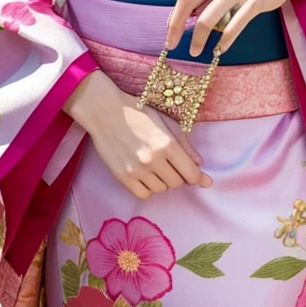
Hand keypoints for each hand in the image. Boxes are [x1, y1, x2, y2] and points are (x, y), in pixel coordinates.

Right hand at [64, 71, 211, 198]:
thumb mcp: (166, 122)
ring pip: (161, 189)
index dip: (196, 177)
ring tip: (153, 165)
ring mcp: (137, 170)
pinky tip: (144, 175)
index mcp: (167, 144)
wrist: (106, 112)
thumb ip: (185, 144)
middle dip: (177, 174)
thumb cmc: (138, 113)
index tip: (195, 176)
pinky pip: (144, 194)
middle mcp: (154, 159)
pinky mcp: (123, 177)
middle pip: (176, 183)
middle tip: (168, 163)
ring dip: (161, 180)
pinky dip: (148, 188)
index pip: (191, 174)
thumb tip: (199, 165)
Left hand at [165, 0, 305, 57]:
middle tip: (175, 46)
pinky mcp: (256, 1)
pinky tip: (220, 49)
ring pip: (212, 19)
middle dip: (180, 29)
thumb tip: (184, 19)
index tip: (169, 35)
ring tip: (196, 51)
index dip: (174, 18)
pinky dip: (225, 41)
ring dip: (200, 39)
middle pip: (194, 7)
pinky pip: (235, 26)